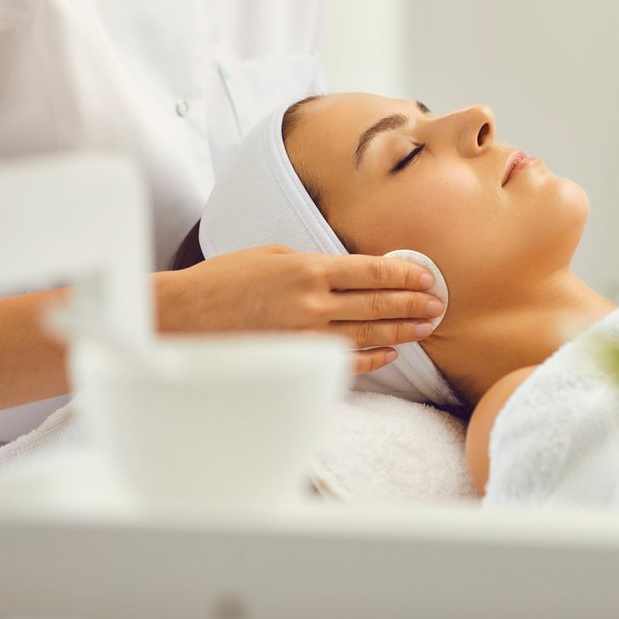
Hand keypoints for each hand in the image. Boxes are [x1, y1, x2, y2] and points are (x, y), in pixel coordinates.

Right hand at [154, 245, 442, 374]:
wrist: (180, 319)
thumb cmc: (221, 282)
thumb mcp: (270, 255)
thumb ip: (312, 262)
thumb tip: (346, 270)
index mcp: (308, 269)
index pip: (371, 270)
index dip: (404, 273)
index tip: (425, 275)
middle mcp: (313, 303)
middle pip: (378, 302)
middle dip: (413, 303)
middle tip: (438, 303)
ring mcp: (306, 337)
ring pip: (369, 333)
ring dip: (402, 330)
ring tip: (427, 327)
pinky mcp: (296, 362)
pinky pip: (346, 363)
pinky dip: (372, 358)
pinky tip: (390, 352)